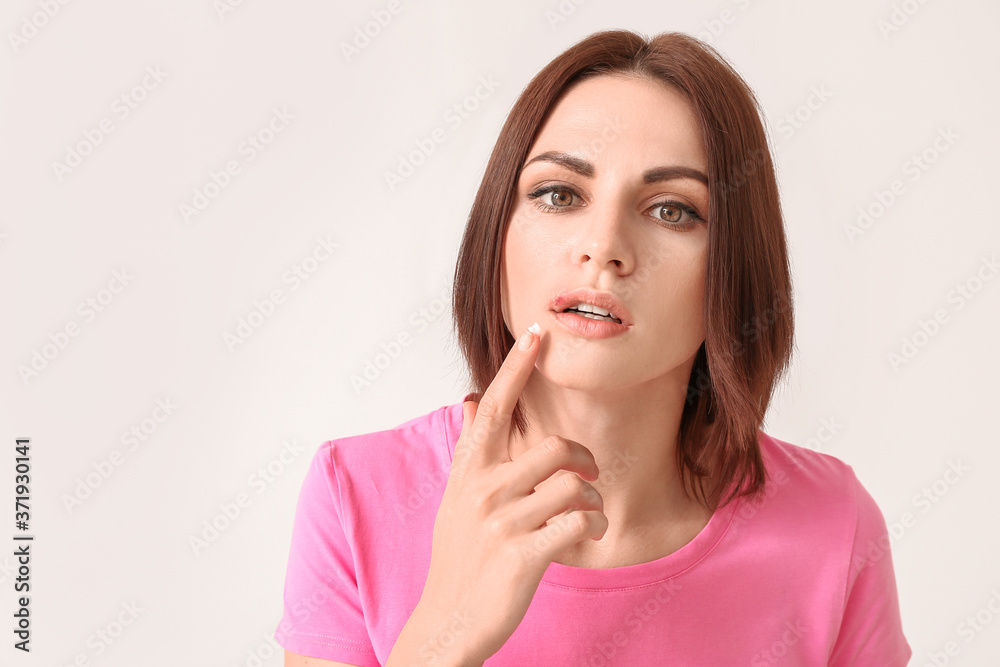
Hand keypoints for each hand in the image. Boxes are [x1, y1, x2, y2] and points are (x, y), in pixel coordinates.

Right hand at [388, 324, 608, 665]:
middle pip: (557, 447)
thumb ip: (471, 450)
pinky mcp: (523, 554)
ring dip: (592, 499)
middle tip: (587, 475)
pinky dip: (594, 525)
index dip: (518, 366)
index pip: (497, 405)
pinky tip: (585, 536)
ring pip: (574, 484)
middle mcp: (483, 489)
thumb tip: (474, 399)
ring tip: (585, 515)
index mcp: (469, 471)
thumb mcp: (456, 498)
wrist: (448, 619)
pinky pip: (579, 520)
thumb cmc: (459, 556)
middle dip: (585, 461)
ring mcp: (502, 522)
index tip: (537, 332)